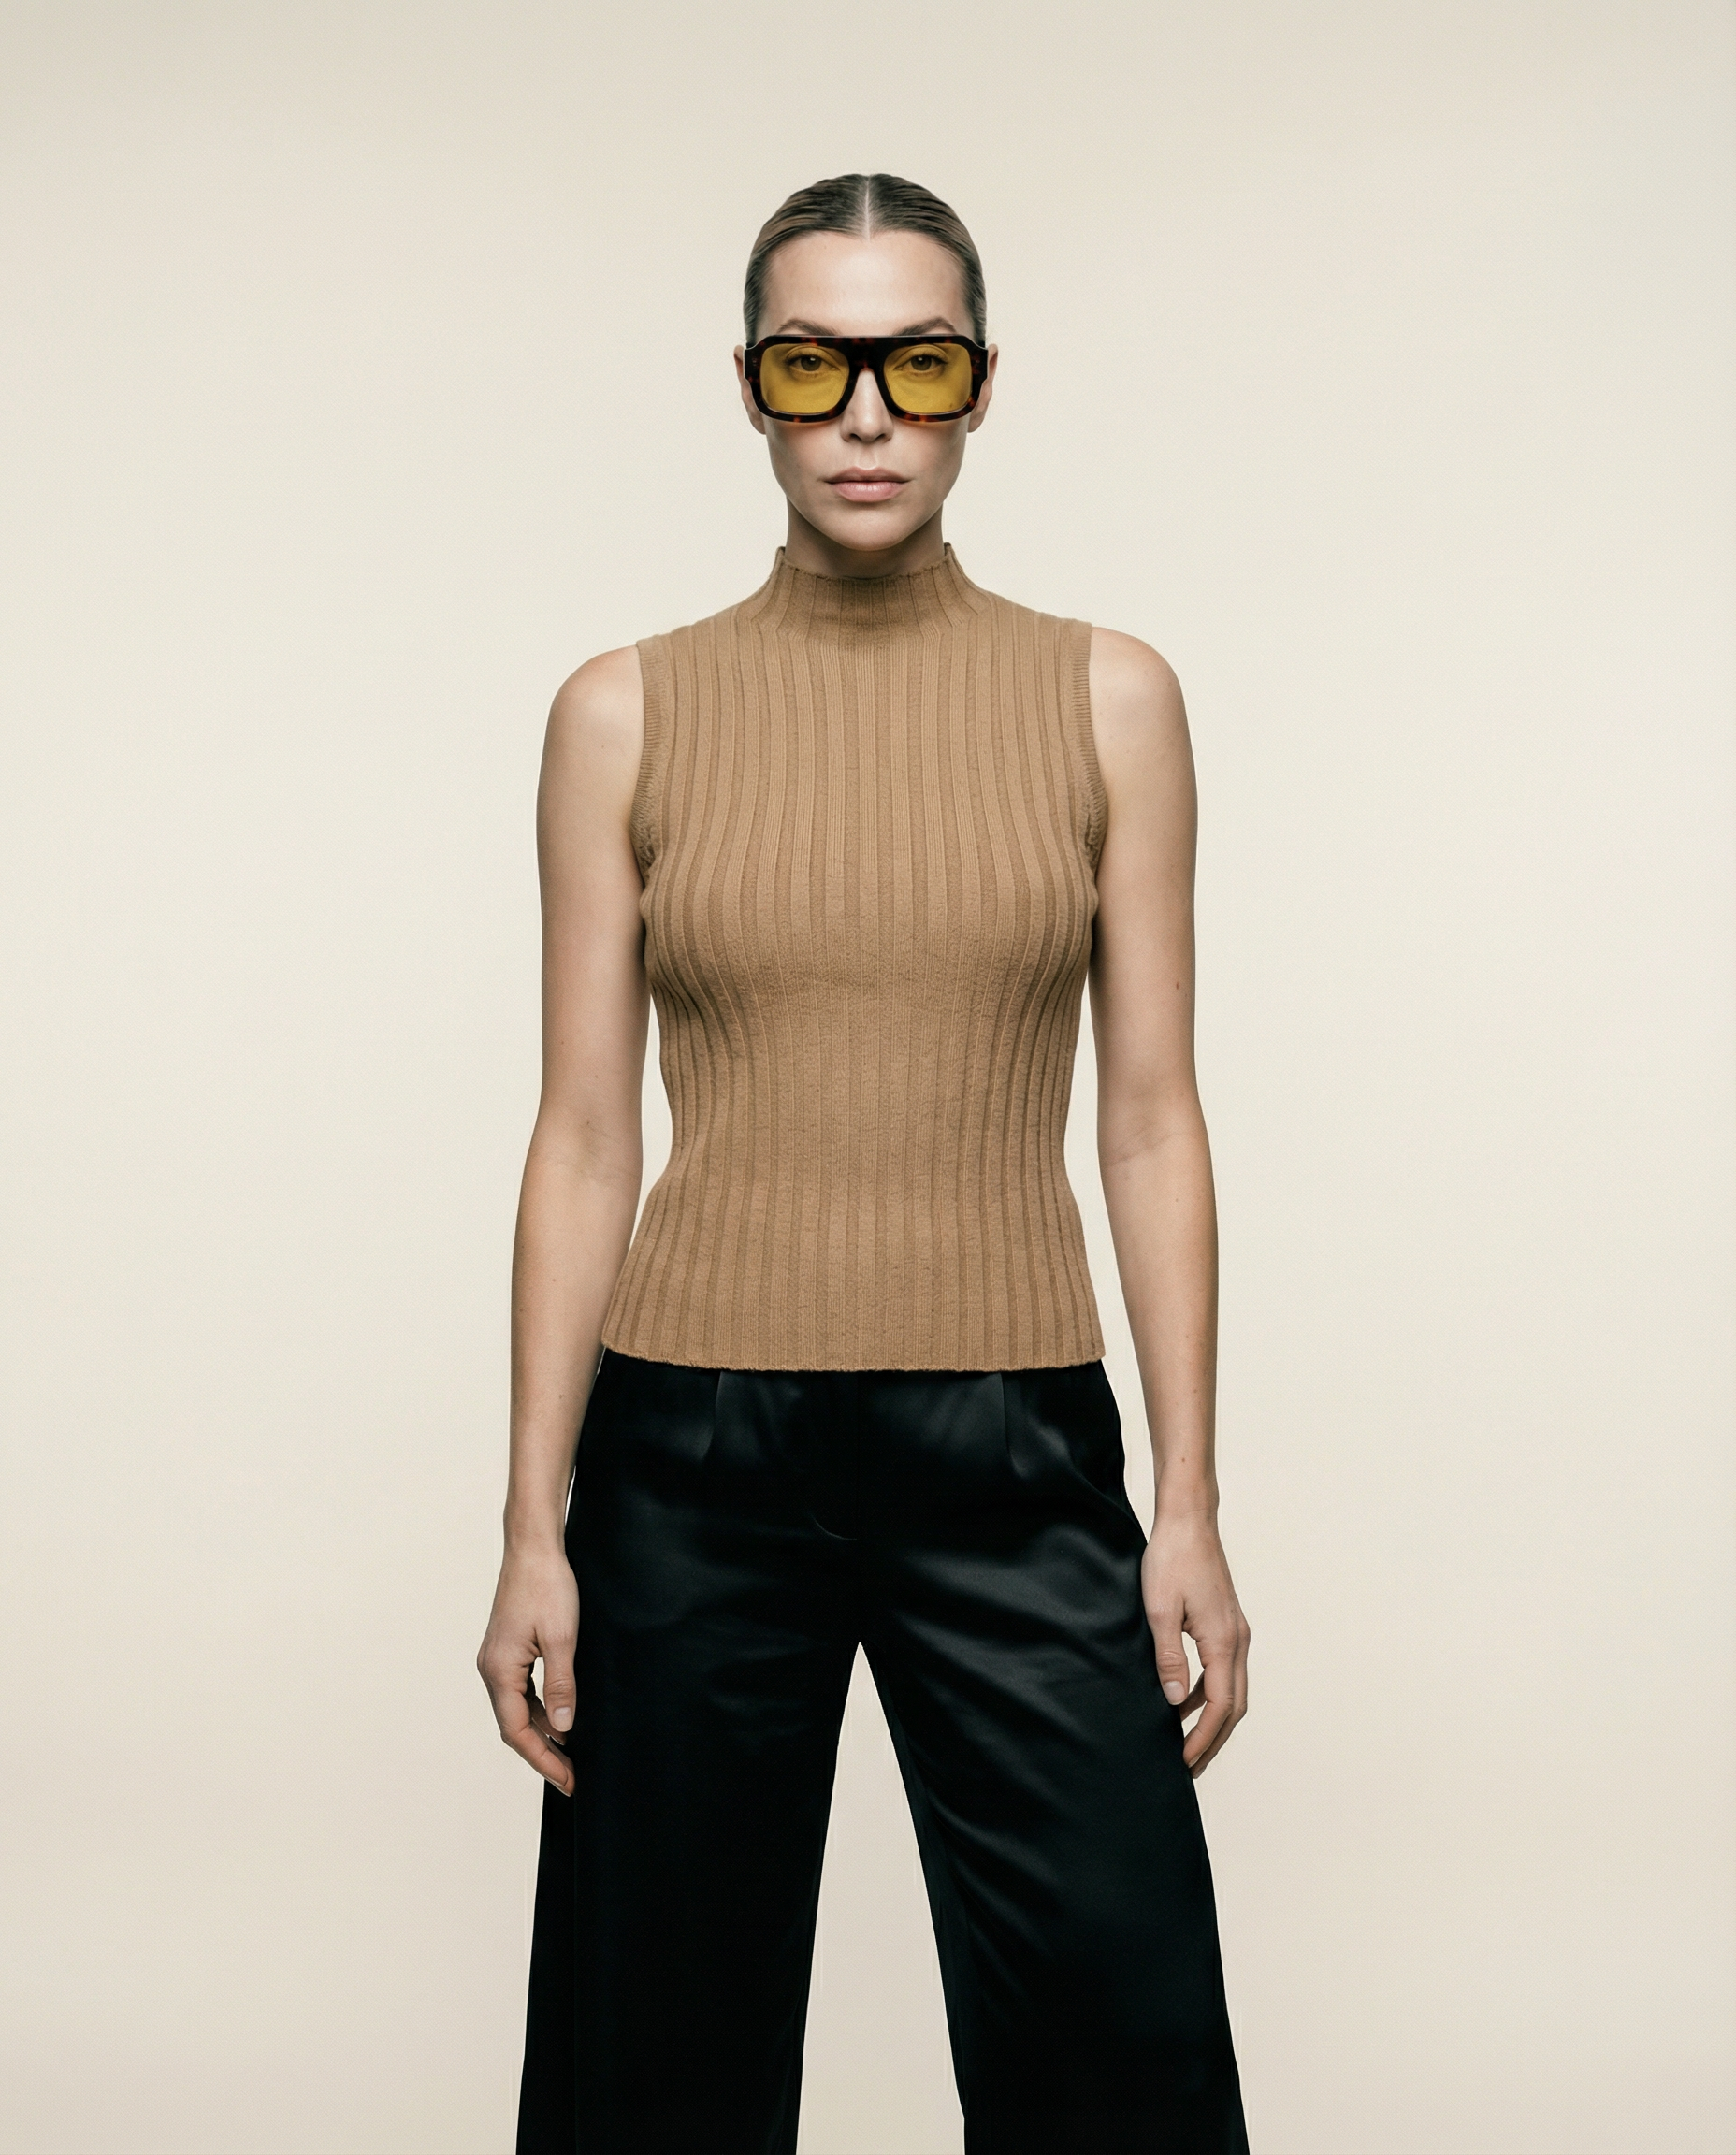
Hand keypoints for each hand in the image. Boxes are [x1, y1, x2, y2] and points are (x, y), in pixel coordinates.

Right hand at [477, 1542, 579, 1795]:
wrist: (534, 1548)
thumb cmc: (547, 1586)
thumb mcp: (563, 1639)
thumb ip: (561, 1687)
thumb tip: (563, 1730)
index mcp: (499, 1671)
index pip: (518, 1731)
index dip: (543, 1760)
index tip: (566, 1781)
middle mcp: (492, 1669)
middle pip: (515, 1726)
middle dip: (543, 1753)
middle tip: (572, 1777)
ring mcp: (498, 1659)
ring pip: (519, 1709)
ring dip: (543, 1732)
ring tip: (570, 1754)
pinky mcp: (508, 1649)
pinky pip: (522, 1690)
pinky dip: (541, 1708)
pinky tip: (562, 1716)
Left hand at [1141, 1512, 1249, 1775]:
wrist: (1188, 1521)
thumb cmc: (1171, 1559)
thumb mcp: (1159, 1611)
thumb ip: (1167, 1658)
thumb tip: (1173, 1702)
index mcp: (1223, 1642)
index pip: (1220, 1706)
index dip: (1203, 1737)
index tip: (1184, 1760)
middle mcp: (1237, 1640)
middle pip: (1233, 1705)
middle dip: (1213, 1739)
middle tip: (1190, 1766)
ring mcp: (1235, 1631)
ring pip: (1232, 1689)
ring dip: (1212, 1719)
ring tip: (1187, 1742)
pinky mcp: (1227, 1623)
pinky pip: (1223, 1670)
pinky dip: (1208, 1693)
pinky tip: (1183, 1700)